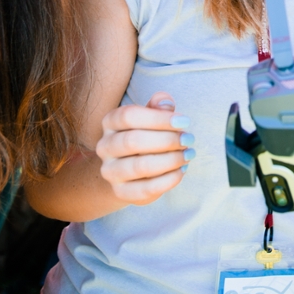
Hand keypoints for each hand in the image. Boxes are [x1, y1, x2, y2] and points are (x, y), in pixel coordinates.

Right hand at [97, 91, 194, 205]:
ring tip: (188, 155)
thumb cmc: (145, 135)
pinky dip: (168, 180)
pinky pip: (146, 189)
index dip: (159, 118)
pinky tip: (181, 170)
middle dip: (167, 140)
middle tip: (189, 139)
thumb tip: (166, 102)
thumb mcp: (151, 117)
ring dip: (170, 160)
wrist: (128, 170)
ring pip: (140, 166)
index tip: (184, 122)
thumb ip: (158, 106)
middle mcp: (105, 146)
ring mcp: (110, 171)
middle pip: (133, 141)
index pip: (129, 116)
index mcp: (110, 122)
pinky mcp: (121, 192)